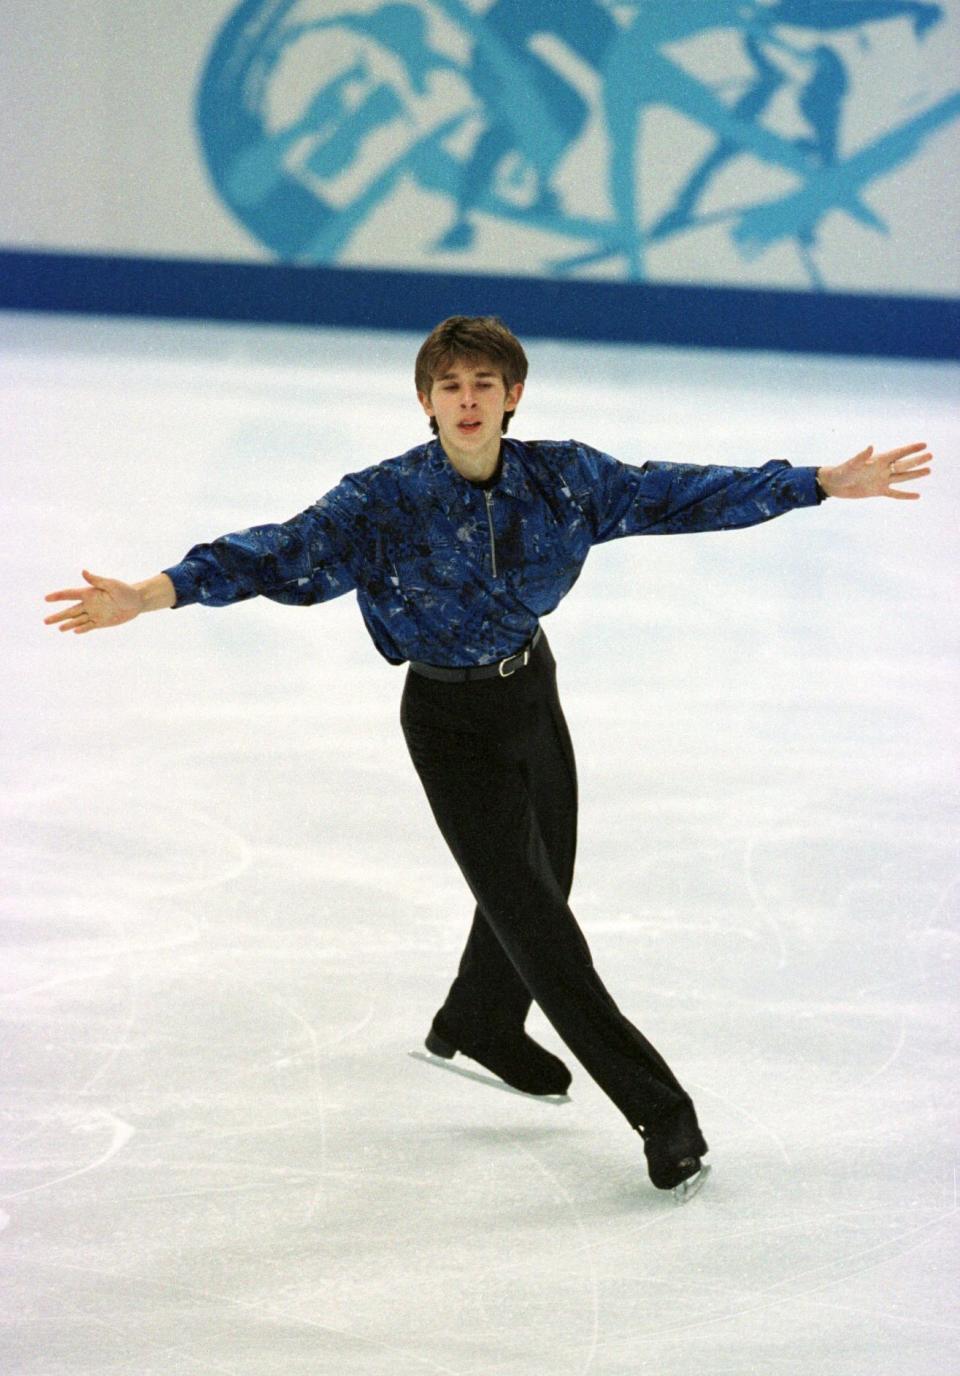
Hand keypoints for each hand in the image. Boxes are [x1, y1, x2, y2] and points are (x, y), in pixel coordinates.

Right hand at [44, 569, 142, 634]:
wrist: (136, 602)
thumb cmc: (124, 590)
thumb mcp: (111, 584)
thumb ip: (96, 580)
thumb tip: (83, 571)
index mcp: (89, 593)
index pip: (70, 595)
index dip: (58, 596)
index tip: (46, 598)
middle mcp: (89, 604)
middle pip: (70, 611)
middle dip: (58, 616)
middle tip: (45, 621)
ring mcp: (94, 614)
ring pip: (77, 620)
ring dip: (67, 624)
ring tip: (58, 628)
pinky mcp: (101, 622)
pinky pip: (89, 626)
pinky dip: (81, 629)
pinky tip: (74, 631)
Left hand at [817, 443, 932, 499]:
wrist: (834, 485)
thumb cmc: (841, 471)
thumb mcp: (852, 464)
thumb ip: (861, 456)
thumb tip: (871, 447)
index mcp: (878, 460)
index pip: (898, 453)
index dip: (910, 449)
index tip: (924, 445)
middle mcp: (882, 469)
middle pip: (904, 464)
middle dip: (917, 460)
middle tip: (930, 456)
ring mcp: (882, 480)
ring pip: (902, 477)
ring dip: (915, 474)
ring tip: (929, 470)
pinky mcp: (878, 491)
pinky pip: (895, 494)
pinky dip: (905, 495)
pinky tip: (917, 496)